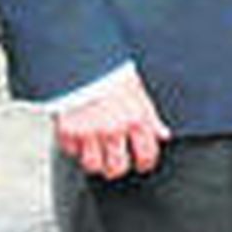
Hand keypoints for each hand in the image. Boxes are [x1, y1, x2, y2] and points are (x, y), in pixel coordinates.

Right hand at [54, 71, 171, 180]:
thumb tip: (163, 135)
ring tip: (97, 151)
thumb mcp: (140, 93)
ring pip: (93, 166)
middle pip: (117, 169)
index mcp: (136, 120)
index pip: (146, 155)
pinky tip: (81, 137)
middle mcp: (114, 130)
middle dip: (117, 167)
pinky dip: (76, 149)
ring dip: (95, 161)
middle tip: (116, 160)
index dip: (145, 163)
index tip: (142, 163)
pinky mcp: (68, 133)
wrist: (84, 62)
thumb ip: (151, 118)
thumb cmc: (113, 75)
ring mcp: (89, 133)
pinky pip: (72, 153)